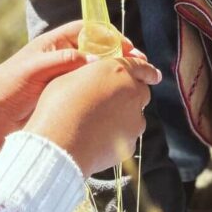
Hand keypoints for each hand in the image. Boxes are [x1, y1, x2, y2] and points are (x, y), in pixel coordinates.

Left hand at [0, 21, 148, 158]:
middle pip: (99, 52)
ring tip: (138, 87)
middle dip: (121, 58)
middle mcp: (63, 60)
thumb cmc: (4, 88)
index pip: (90, 31)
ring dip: (117, 78)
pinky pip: (90, 94)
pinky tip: (119, 105)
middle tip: (143, 68)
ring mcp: (65, 81)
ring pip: (97, 75)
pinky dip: (106, 96)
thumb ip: (62, 61)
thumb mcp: (33, 69)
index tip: (129, 48)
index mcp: (55, 44)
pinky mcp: (64, 101)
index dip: (111, 37)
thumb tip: (93, 59)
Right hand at [24, 54, 160, 174]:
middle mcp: (132, 94)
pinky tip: (97, 138)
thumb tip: (95, 73)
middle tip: (109, 100)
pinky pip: (126, 137)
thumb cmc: (58, 106)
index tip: (153, 75)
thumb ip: (91, 72)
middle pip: (141, 92)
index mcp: (118, 71)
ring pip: (135, 116)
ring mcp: (134, 121)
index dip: (147, 71)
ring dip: (123, 116)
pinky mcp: (129, 145)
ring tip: (97, 122)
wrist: (59, 144)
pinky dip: (117, 137)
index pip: (141, 66)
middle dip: (130, 94)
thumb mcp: (69, 76)